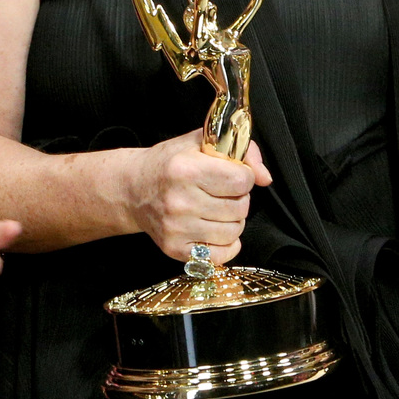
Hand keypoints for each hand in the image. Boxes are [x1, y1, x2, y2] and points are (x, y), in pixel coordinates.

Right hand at [127, 130, 271, 265]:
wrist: (132, 190)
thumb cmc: (170, 163)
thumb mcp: (201, 142)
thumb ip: (242, 151)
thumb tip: (265, 179)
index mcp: (186, 169)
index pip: (242, 181)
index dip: (244, 176)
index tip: (233, 174)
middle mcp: (179, 201)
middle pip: (240, 207)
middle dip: (238, 198)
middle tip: (222, 192)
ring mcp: (176, 228)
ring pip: (233, 231)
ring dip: (233, 220)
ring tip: (217, 209)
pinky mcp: (174, 249)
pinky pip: (220, 256)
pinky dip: (226, 245)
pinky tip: (215, 230)